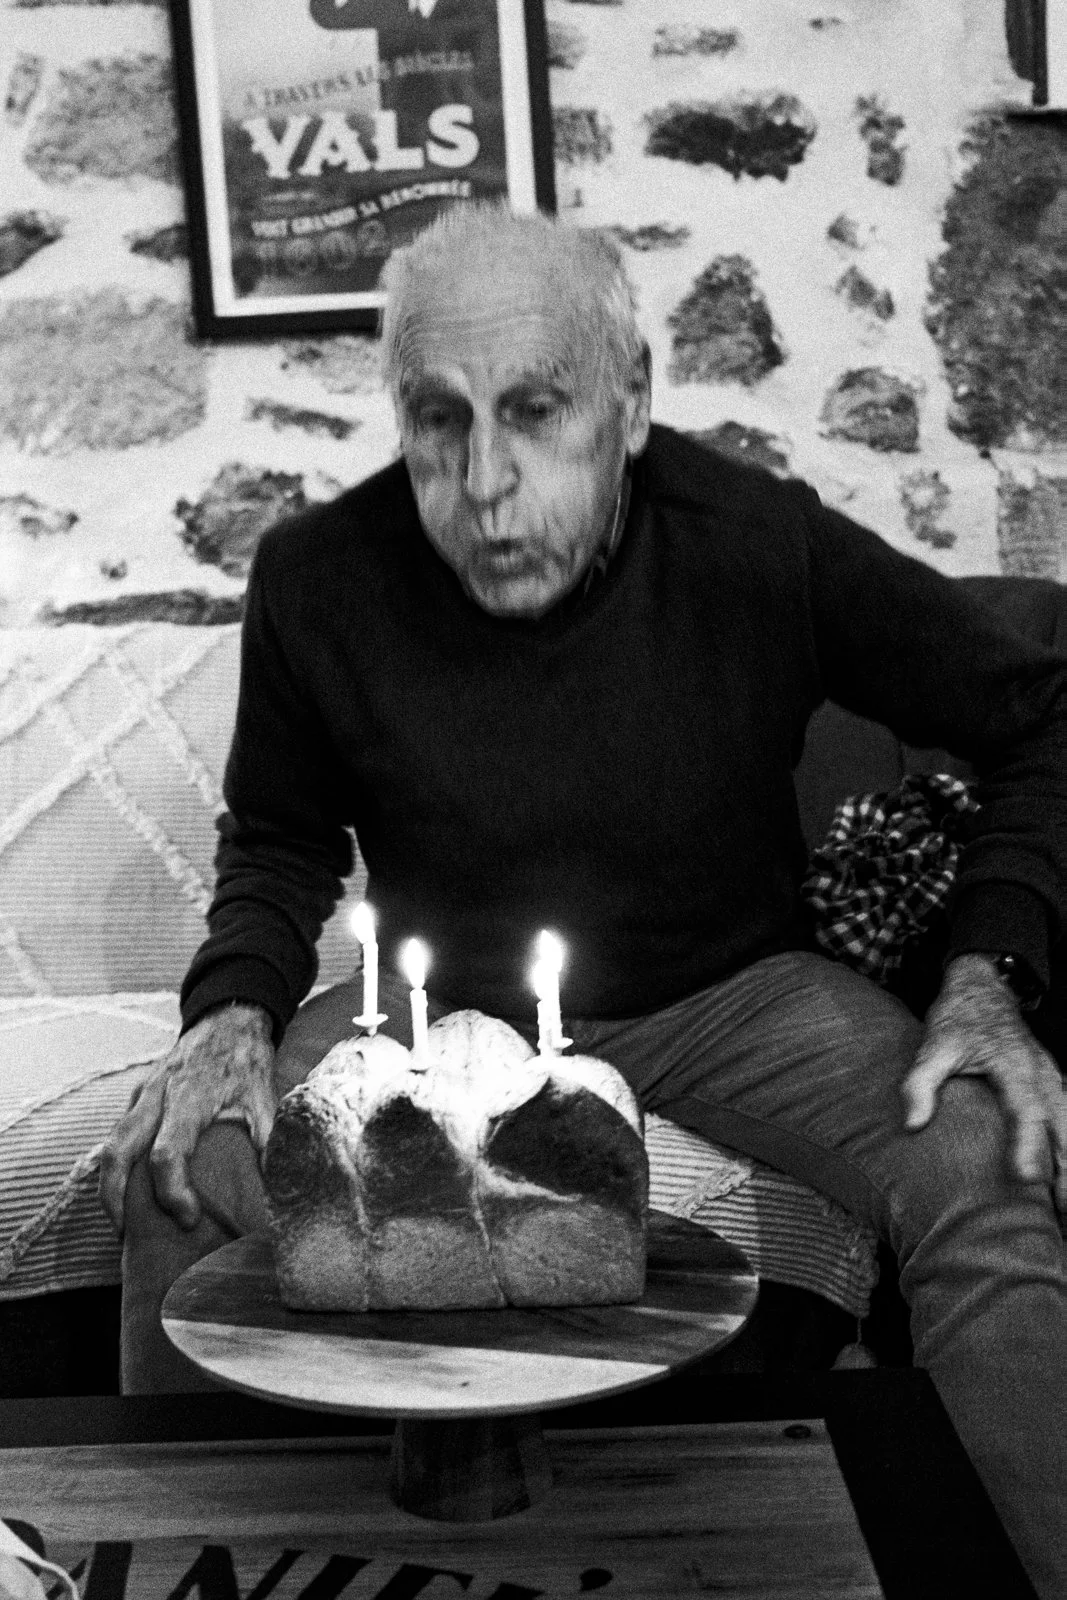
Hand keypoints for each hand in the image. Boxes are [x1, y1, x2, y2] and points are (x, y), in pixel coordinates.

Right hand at [99, 1002, 276, 1233]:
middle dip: (116, 1197)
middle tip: (128, 1234)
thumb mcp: (265, 1096)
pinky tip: (127, 1188)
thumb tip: (273, 1185)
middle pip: (119, 1151)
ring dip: (109, 1184)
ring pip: (111, 1142)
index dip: (174, 1191)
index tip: (189, 1218)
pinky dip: (116, 1164)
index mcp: (190, 1098)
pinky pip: (118, 1132)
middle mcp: (158, 1095)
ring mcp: (143, 1092)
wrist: (229, 1018)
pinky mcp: (139, 1093)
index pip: (169, 1153)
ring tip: (121, 1221)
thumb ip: (267, 1139)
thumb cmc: (247, 1060)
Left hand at [902, 953, 1065, 1210]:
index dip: (1028, 1145)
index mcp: (1015, 1065)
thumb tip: (913, 1124)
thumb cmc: (958, 1020)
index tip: (1027, 1179)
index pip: (1026, 1110)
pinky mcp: (1052, 1087)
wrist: (983, 991)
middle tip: (1060, 1212)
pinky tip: (1063, 1183)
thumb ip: (920, 1082)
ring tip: (1063, 1210)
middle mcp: (1042, 1075)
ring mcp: (1052, 1080)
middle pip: (1063, 1127)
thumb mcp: (933, 1045)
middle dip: (1065, 1169)